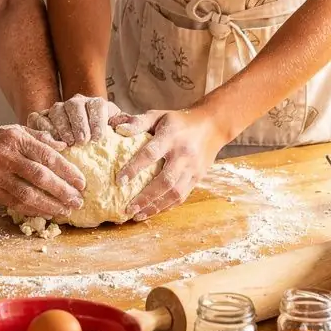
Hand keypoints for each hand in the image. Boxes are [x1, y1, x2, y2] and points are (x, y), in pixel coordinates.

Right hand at [0, 125, 85, 217]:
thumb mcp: (16, 130)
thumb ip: (40, 138)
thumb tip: (64, 147)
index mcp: (17, 138)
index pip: (48, 156)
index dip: (67, 171)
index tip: (81, 183)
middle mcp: (7, 155)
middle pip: (40, 177)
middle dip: (62, 191)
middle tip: (78, 200)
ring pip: (27, 194)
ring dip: (49, 205)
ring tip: (65, 211)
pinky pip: (14, 202)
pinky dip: (32, 209)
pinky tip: (46, 212)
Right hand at [27, 94, 120, 144]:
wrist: (80, 138)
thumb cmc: (101, 139)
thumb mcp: (116, 131)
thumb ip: (128, 126)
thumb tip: (126, 126)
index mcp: (95, 104)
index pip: (97, 106)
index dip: (98, 120)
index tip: (99, 138)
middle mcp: (75, 103)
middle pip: (75, 106)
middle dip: (79, 123)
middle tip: (83, 141)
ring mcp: (57, 109)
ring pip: (57, 111)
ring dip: (62, 127)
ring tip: (69, 144)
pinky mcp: (41, 117)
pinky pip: (39, 118)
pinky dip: (44, 129)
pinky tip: (51, 142)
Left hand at [111, 107, 227, 218]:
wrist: (212, 125)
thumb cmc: (179, 121)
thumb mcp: (159, 115)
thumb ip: (139, 122)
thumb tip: (118, 130)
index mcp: (171, 136)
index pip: (150, 154)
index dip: (134, 168)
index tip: (119, 181)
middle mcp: (183, 154)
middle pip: (165, 180)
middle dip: (146, 197)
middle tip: (128, 208)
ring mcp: (192, 168)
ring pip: (175, 192)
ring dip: (155, 206)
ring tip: (137, 215)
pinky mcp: (197, 177)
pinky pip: (182, 196)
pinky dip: (166, 206)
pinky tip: (152, 211)